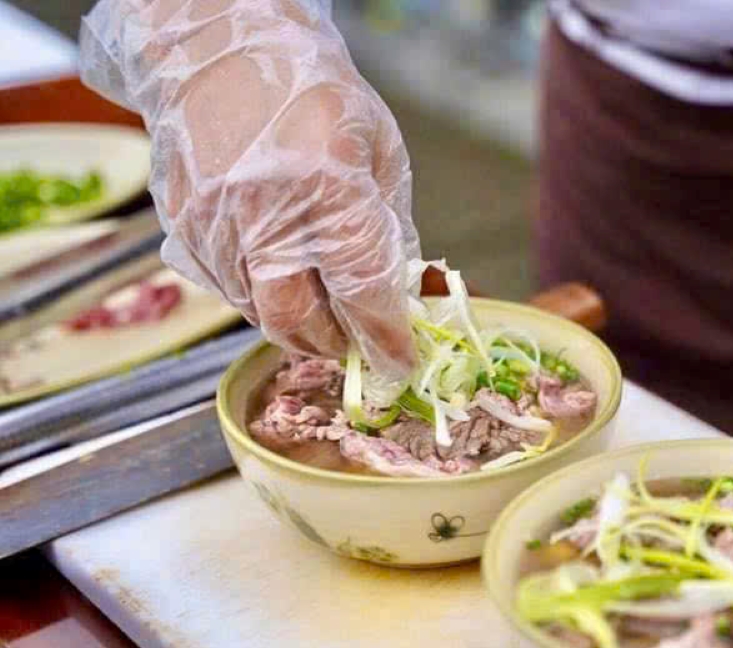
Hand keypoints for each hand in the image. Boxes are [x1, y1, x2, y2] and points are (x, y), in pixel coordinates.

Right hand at [80, 0, 419, 376]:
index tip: (399, 362)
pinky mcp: (182, 225)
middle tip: (352, 345)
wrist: (221, 50)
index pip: (361, 291)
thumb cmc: (314, 96)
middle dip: (331, 344)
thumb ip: (389, 225)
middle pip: (298, 319)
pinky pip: (222, 287)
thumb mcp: (379, 150)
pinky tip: (277, 277)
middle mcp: (265, 213)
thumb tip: (400, 292)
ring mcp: (215, 222)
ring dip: (293, 325)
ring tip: (318, 314)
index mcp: (328, 189)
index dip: (384, 338)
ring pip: (256, 311)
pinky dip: (255, 297)